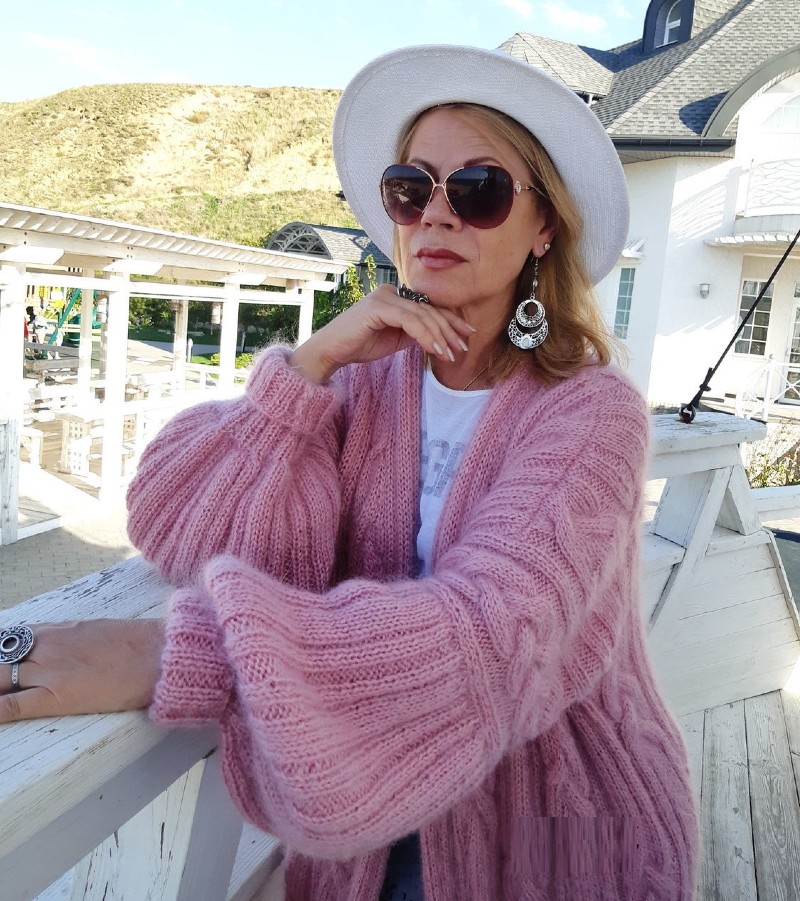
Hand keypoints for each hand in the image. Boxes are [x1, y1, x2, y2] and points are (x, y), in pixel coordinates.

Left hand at [0, 619, 164, 721]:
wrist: (159, 654)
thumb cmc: (136, 644)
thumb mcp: (96, 630)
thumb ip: (70, 638)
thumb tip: (57, 647)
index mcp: (57, 631)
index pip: (10, 638)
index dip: (0, 650)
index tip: (0, 657)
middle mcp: (47, 646)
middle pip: (0, 657)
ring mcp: (49, 670)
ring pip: (0, 677)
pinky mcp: (57, 696)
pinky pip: (14, 705)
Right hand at [290, 284, 475, 383]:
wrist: (332, 351)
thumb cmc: (359, 345)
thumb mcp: (395, 339)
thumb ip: (415, 333)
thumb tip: (439, 336)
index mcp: (395, 297)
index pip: (428, 307)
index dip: (450, 320)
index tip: (467, 334)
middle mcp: (391, 292)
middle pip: (429, 310)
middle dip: (449, 330)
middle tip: (462, 348)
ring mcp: (384, 297)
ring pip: (422, 315)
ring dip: (439, 336)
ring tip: (450, 353)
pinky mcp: (379, 306)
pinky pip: (410, 321)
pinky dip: (425, 335)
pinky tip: (435, 349)